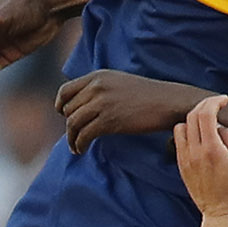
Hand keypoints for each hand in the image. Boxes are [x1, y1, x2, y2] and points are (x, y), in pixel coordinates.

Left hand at [56, 70, 206, 153]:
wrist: (167, 101)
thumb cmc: (146, 95)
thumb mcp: (118, 82)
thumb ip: (99, 88)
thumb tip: (81, 104)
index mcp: (98, 76)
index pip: (66, 91)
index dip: (60, 105)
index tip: (63, 115)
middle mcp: (96, 87)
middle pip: (69, 110)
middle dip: (69, 125)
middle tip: (75, 135)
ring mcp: (102, 103)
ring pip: (73, 123)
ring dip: (71, 138)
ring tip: (75, 147)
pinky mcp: (108, 121)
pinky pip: (84, 135)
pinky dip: (79, 145)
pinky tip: (81, 150)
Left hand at [175, 96, 227, 223]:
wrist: (222, 213)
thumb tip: (219, 126)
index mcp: (212, 149)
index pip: (205, 114)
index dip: (214, 101)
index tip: (224, 100)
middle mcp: (194, 152)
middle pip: (191, 116)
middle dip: (205, 105)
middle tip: (217, 105)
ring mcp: (185, 159)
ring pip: (181, 126)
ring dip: (193, 119)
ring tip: (207, 123)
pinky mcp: (181, 166)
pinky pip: (178, 140)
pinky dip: (187, 132)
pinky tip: (200, 137)